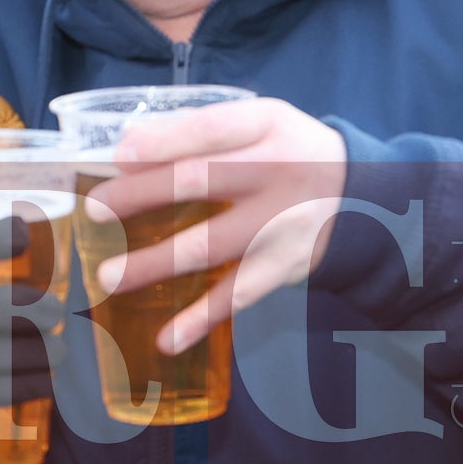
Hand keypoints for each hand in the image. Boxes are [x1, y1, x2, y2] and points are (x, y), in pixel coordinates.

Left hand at [89, 98, 346, 353]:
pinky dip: (201, 319)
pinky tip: (167, 338)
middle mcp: (277, 171)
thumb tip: (131, 148)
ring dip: (155, 263)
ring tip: (109, 276)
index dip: (164, 142)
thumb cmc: (292, 154)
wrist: (368, 200)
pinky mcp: (284, 266)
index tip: (119, 156)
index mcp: (267, 125)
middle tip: (95, 210)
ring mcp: (281, 223)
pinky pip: (237, 295)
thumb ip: (205, 132)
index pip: (212, 128)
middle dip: (142, 195)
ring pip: (210, 243)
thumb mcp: (263, 125)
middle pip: (201, 180)